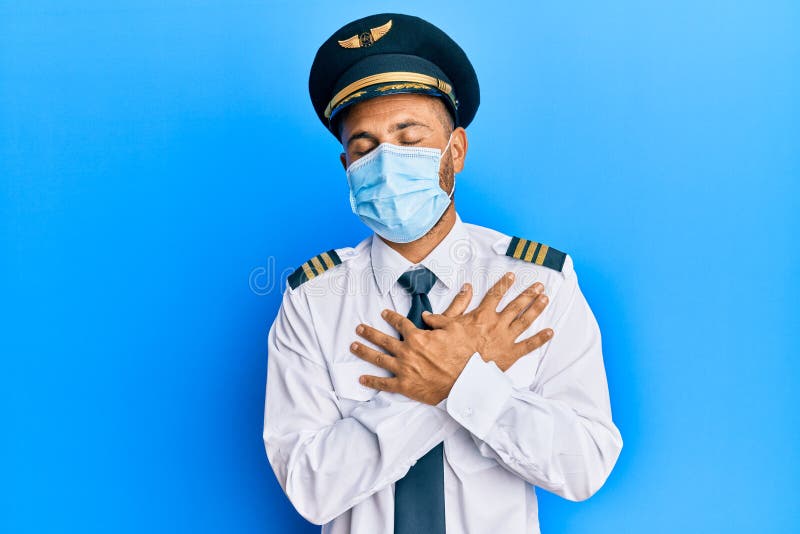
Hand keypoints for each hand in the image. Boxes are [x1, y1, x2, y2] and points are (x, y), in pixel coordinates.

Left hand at [350, 308, 475, 405]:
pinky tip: (362, 379)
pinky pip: (384, 383)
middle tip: (359, 328)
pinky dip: (372, 381)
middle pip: (383, 340)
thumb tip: (427, 315)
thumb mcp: (455, 329)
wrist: (464, 383)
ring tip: (353, 346)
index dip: (391, 317)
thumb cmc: (462, 356)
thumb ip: (439, 320)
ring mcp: (403, 369)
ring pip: (378, 359)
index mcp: (417, 337)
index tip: (383, 313)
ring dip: (364, 351)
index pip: (400, 323)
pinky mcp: (404, 386)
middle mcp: (406, 352)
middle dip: (369, 333)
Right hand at [422, 272, 553, 371]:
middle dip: (528, 294)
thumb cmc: (449, 347)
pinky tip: (549, 332)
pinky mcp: (510, 354)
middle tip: (539, 286)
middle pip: (516, 305)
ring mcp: (505, 338)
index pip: (496, 294)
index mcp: (482, 315)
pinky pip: (528, 346)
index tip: (512, 276)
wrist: (455, 370)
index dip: (504, 284)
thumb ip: (458, 303)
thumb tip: (466, 288)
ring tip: (545, 300)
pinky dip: (540, 339)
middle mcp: (497, 324)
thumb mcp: (447, 321)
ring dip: (536, 309)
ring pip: (525, 321)